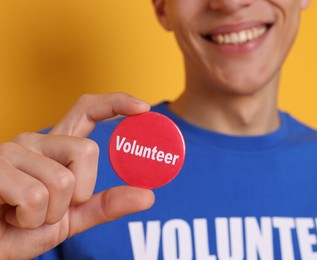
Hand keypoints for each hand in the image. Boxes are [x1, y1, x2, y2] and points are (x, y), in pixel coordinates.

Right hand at [0, 93, 154, 258]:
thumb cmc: (25, 228)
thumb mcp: (74, 217)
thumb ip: (107, 205)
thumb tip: (148, 195)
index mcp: (56, 148)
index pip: (87, 111)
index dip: (115, 103)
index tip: (142, 107)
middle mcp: (36, 141)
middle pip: (87, 151)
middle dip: (78, 194)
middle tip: (49, 208)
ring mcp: (13, 150)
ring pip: (63, 180)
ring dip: (50, 213)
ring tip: (25, 214)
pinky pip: (35, 197)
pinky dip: (29, 220)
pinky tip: (9, 215)